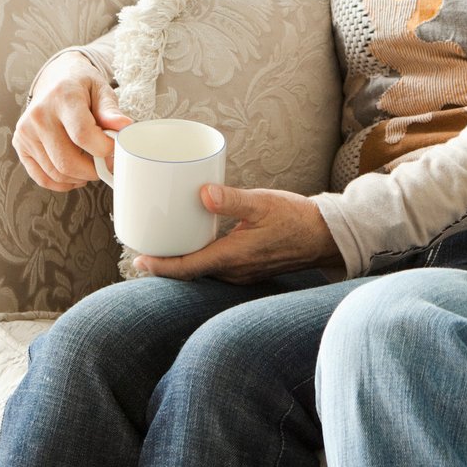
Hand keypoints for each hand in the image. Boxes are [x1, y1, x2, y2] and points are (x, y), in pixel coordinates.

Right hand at [12, 53, 130, 191]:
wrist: (55, 80)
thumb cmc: (81, 87)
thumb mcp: (101, 90)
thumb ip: (110, 111)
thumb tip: (124, 127)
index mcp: (62, 97)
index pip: (83, 135)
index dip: (104, 149)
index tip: (115, 149)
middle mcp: (39, 115)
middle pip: (67, 161)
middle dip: (93, 170)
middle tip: (107, 164)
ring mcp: (26, 132)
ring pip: (56, 172)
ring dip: (80, 177)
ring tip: (93, 166)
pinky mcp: (20, 145)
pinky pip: (41, 177)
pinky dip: (62, 183)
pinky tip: (75, 176)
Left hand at [138, 186, 343, 284]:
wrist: (327, 236)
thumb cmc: (297, 218)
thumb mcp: (263, 203)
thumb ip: (232, 200)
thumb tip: (202, 193)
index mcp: (233, 257)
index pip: (188, 268)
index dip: (161, 266)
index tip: (139, 260)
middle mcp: (235, 271)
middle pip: (192, 273)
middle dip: (168, 264)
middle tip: (145, 249)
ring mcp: (243, 273)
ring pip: (206, 272)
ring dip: (185, 262)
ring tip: (167, 245)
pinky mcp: (251, 269)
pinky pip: (219, 268)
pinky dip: (203, 259)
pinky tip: (200, 243)